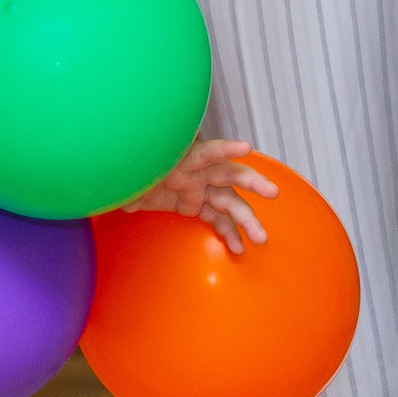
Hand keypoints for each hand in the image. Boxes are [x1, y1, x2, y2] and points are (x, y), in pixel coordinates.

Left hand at [123, 139, 276, 253]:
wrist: (125, 178)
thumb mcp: (131, 173)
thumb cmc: (130, 168)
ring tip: (261, 239)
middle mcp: (197, 171)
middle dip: (252, 181)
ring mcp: (201, 188)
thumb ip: (137, 182)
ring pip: (230, 203)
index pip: (206, 151)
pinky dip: (229, 234)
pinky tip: (238, 248)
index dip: (224, 149)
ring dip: (247, 220)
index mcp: (183, 158)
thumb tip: (134, 197)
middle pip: (229, 174)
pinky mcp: (198, 205)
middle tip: (272, 192)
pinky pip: (219, 219)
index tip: (245, 147)